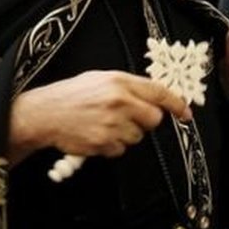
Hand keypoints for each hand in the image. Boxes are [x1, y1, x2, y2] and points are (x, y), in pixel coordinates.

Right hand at [8, 71, 190, 163]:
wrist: (44, 113)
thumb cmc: (70, 95)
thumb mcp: (99, 79)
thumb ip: (127, 86)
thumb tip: (153, 97)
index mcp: (119, 81)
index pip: (158, 92)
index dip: (176, 104)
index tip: (185, 113)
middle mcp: (119, 101)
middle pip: (153, 119)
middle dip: (145, 121)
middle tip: (128, 118)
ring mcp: (112, 124)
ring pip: (137, 137)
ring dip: (125, 134)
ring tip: (104, 125)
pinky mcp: (104, 143)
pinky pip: (120, 149)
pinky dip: (111, 146)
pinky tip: (96, 135)